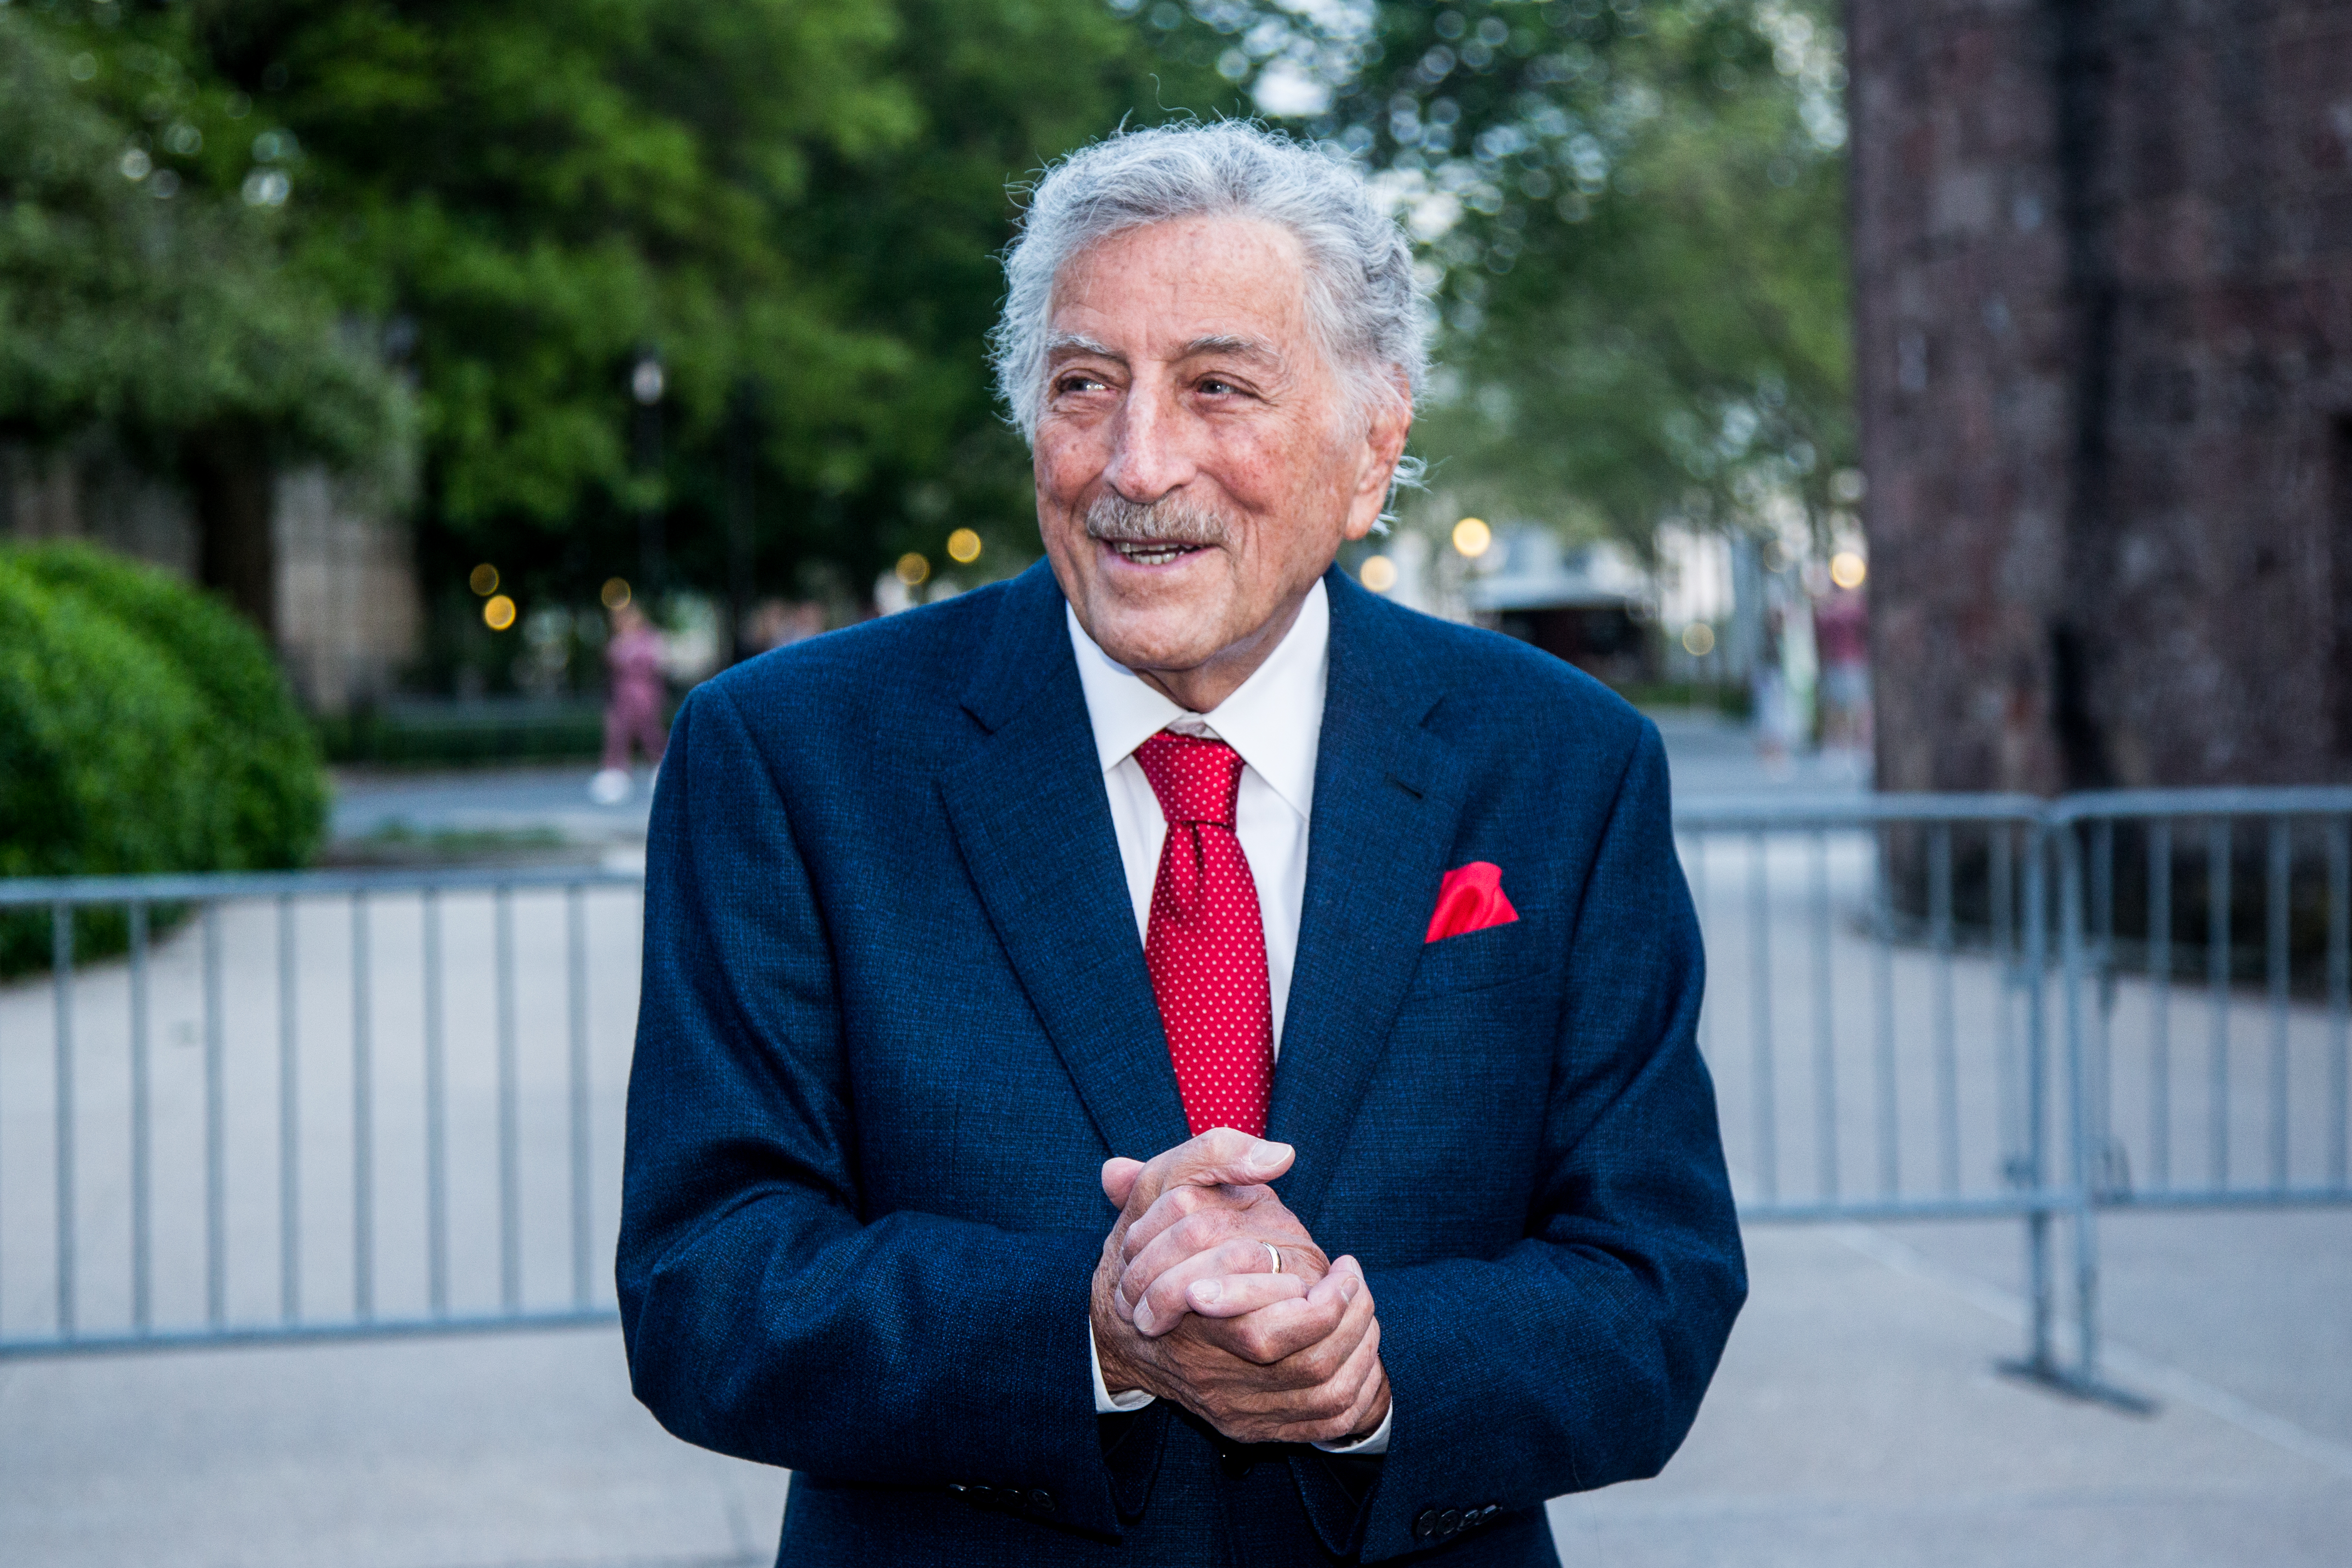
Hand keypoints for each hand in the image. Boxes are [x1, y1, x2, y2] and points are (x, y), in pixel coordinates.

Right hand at [1091, 1128, 1389, 1444]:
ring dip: (1360, 1352)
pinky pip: (1320, 1421)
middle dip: (1352, 1324)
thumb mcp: (1163, 1188)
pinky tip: (1360, 1352)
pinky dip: (1354, 1391)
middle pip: (1306, 1368)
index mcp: (1194, 1318)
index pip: (1266, 1336)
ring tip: (1366, 1308)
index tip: (1347, 1264)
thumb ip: (1215, 1155)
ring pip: (1321, 1394)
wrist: (1116, 1328)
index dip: (1325, 1305)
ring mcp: (1228, 1405)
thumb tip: (1282, 1153)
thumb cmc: (1146, 1243)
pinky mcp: (1244, 1427)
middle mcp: (1211, 1372)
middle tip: (1359, 1282)